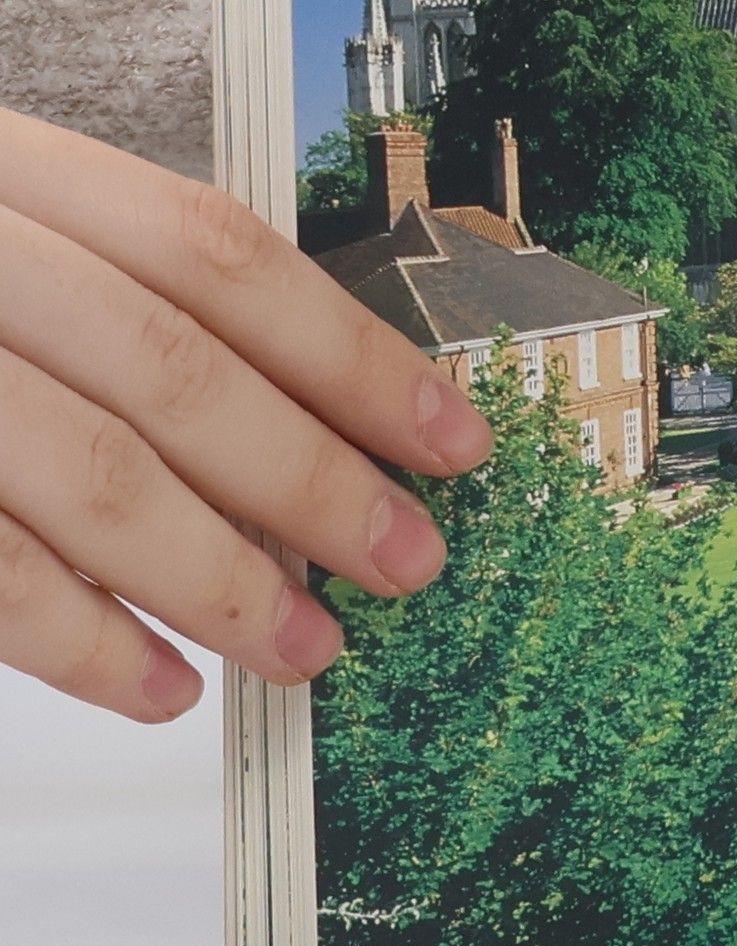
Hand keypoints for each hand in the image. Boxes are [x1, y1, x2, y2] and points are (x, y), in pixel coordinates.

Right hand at [0, 109, 491, 722]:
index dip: (350, 352)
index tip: (454, 440)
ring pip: (80, 470)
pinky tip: (159, 689)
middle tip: (409, 565)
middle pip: (171, 369)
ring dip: (216, 577)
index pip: (218, 256)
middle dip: (310, 481)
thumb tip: (305, 425)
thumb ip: (112, 299)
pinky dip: (74, 641)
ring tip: (307, 651)